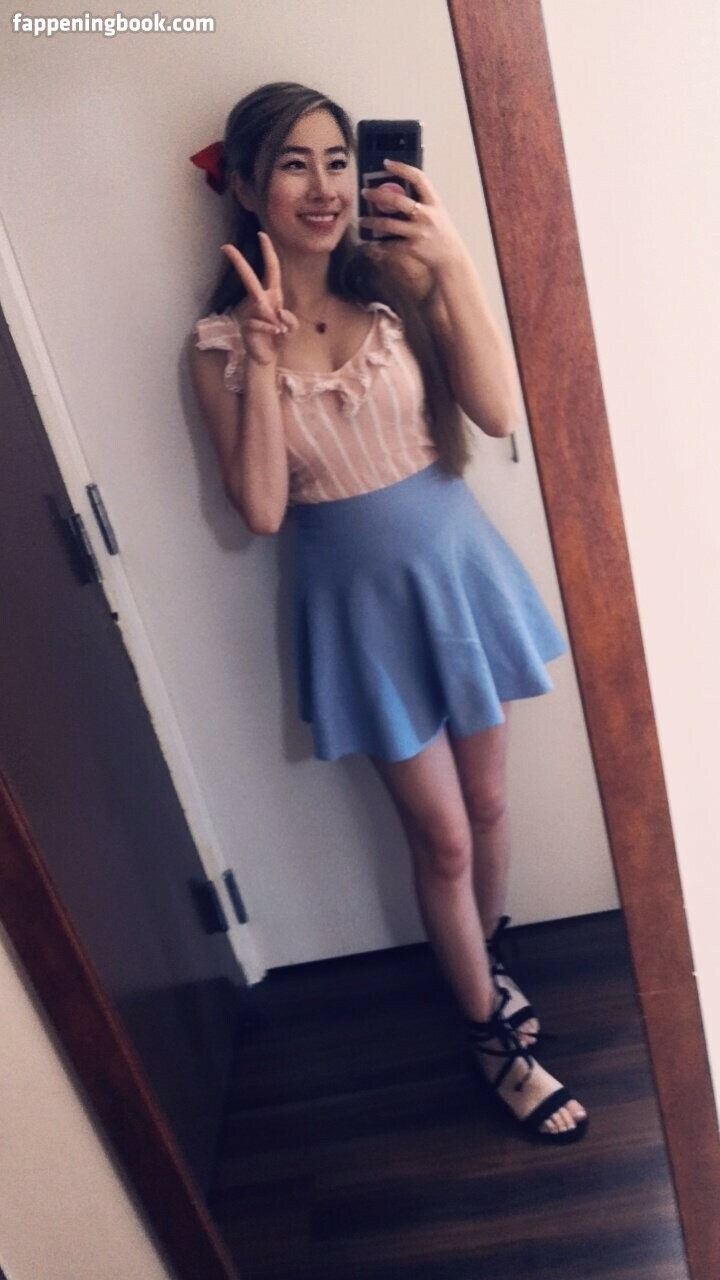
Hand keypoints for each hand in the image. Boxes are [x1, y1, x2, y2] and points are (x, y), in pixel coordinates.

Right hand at [220, 231, 297, 365]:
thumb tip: (278, 314)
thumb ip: (290, 320)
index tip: (261, 234)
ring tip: (279, 332)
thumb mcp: (291, 328)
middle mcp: (259, 300)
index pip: (271, 269)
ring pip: (260, 307)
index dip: (268, 252)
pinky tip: (274, 336)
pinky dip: (270, 331)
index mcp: (272, 295)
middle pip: (249, 278)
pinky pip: (259, 323)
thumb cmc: (278, 337)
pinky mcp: (246, 326)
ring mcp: (250, 313)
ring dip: (274, 321)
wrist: (267, 357)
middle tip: (226, 247)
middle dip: (239, 262)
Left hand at [358, 159, 466, 275]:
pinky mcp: (412, 248)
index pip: (419, 178)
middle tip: (365, 192)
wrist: (450, 257)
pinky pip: (390, 244)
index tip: (387, 163)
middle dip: (377, 195)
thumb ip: (421, 201)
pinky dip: (378, 244)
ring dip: (371, 222)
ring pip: (388, 224)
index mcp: (433, 202)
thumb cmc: (441, 232)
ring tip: (362, 220)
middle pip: (397, 200)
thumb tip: (397, 191)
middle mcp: (426, 215)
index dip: (402, 168)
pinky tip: (370, 242)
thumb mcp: (437, 212)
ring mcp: (419, 232)